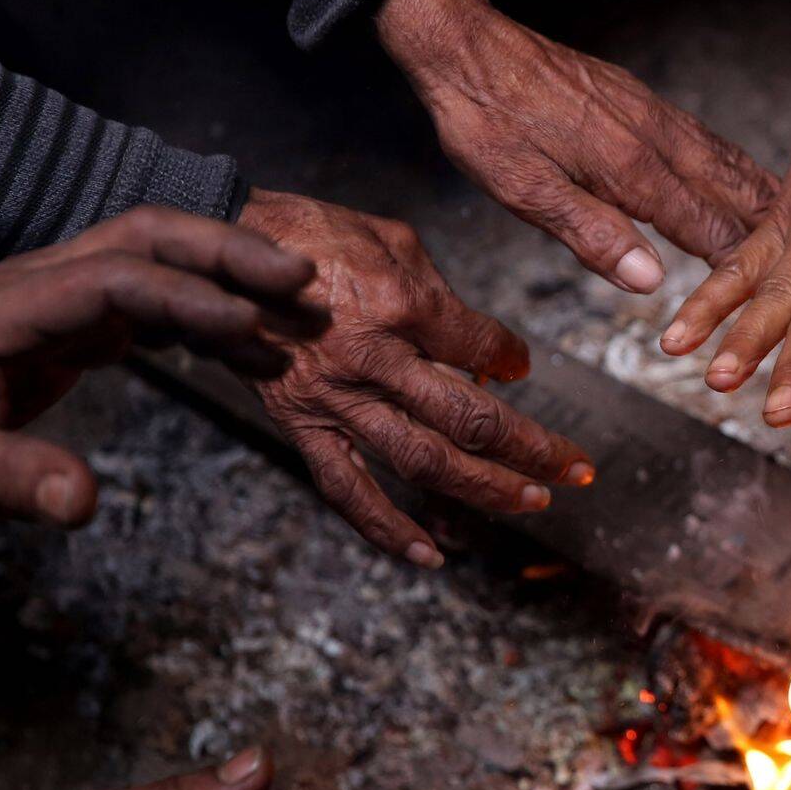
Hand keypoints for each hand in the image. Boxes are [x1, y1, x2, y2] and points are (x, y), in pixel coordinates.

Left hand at [0, 207, 314, 524]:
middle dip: (228, 251)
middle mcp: (38, 284)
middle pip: (146, 236)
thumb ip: (5, 479)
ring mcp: (58, 296)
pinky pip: (152, 299)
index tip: (248, 328)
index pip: (109, 280)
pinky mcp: (72, 320)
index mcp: (3, 309)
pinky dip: (208, 314)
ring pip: (156, 258)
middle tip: (302, 281)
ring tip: (298, 317)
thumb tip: (83, 504)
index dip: (184, 299)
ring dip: (230, 276)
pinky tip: (250, 348)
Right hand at [237, 189, 592, 565]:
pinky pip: (347, 488)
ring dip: (484, 488)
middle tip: (575, 469)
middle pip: (469, 417)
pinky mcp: (300, 425)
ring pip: (422, 460)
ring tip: (533, 503)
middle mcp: (373, 358)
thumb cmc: (307, 234)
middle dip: (531, 448)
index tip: (523, 368)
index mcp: (401, 302)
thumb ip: (442, 294)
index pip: (481, 347)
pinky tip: (429, 555)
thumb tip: (488, 348)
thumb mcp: (389, 237)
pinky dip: (387, 528)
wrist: (215, 249)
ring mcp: (335, 398)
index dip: (513, 360)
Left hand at [376, 0, 777, 290]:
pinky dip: (734, 161)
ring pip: (723, 160)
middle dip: (770, 228)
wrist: (467, 44)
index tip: (777, 293)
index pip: (705, 225)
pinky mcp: (638, 99)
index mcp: (629, 168)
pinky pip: (702, 137)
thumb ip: (591, 234)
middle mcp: (652, 138)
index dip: (741, 263)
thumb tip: (649, 280)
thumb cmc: (486, 120)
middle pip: (730, 190)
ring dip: (761, 194)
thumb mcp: (525, 191)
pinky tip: (739, 171)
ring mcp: (649, 114)